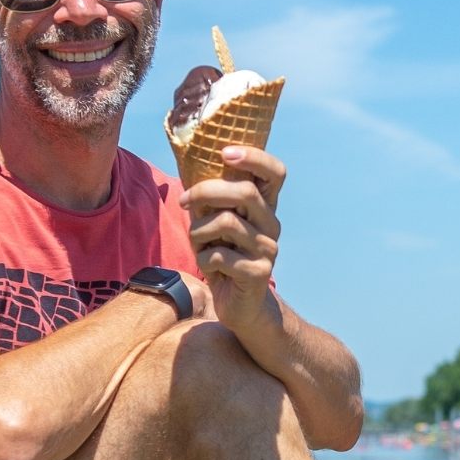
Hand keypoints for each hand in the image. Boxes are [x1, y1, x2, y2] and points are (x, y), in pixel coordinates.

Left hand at [181, 145, 284, 333]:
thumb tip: (190, 168)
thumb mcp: (217, 223)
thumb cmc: (224, 257)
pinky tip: (209, 268)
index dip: (254, 157)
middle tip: (184, 202)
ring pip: (226, 223)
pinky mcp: (258, 273)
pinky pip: (219, 255)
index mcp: (265, 207)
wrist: (242, 306)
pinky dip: (203, 259)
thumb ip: (212, 199)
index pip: (275, 172)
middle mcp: (272, 225)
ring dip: (200, 231)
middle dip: (207, 192)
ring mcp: (268, 250)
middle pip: (245, 192)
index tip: (224, 153)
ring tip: (199, 244)